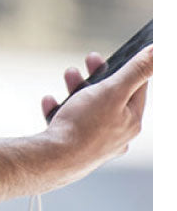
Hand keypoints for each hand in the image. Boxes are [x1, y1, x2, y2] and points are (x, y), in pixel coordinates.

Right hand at [0, 45, 151, 206]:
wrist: (55, 158)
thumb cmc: (85, 126)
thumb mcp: (113, 91)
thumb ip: (136, 71)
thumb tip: (161, 52)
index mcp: (131, 121)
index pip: (138, 89)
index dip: (128, 69)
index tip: (118, 55)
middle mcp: (117, 134)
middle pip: (111, 98)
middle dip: (98, 76)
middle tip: (90, 59)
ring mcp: (95, 142)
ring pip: (88, 109)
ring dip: (77, 89)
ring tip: (68, 75)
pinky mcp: (73, 147)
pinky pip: (67, 123)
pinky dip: (59, 109)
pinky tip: (50, 102)